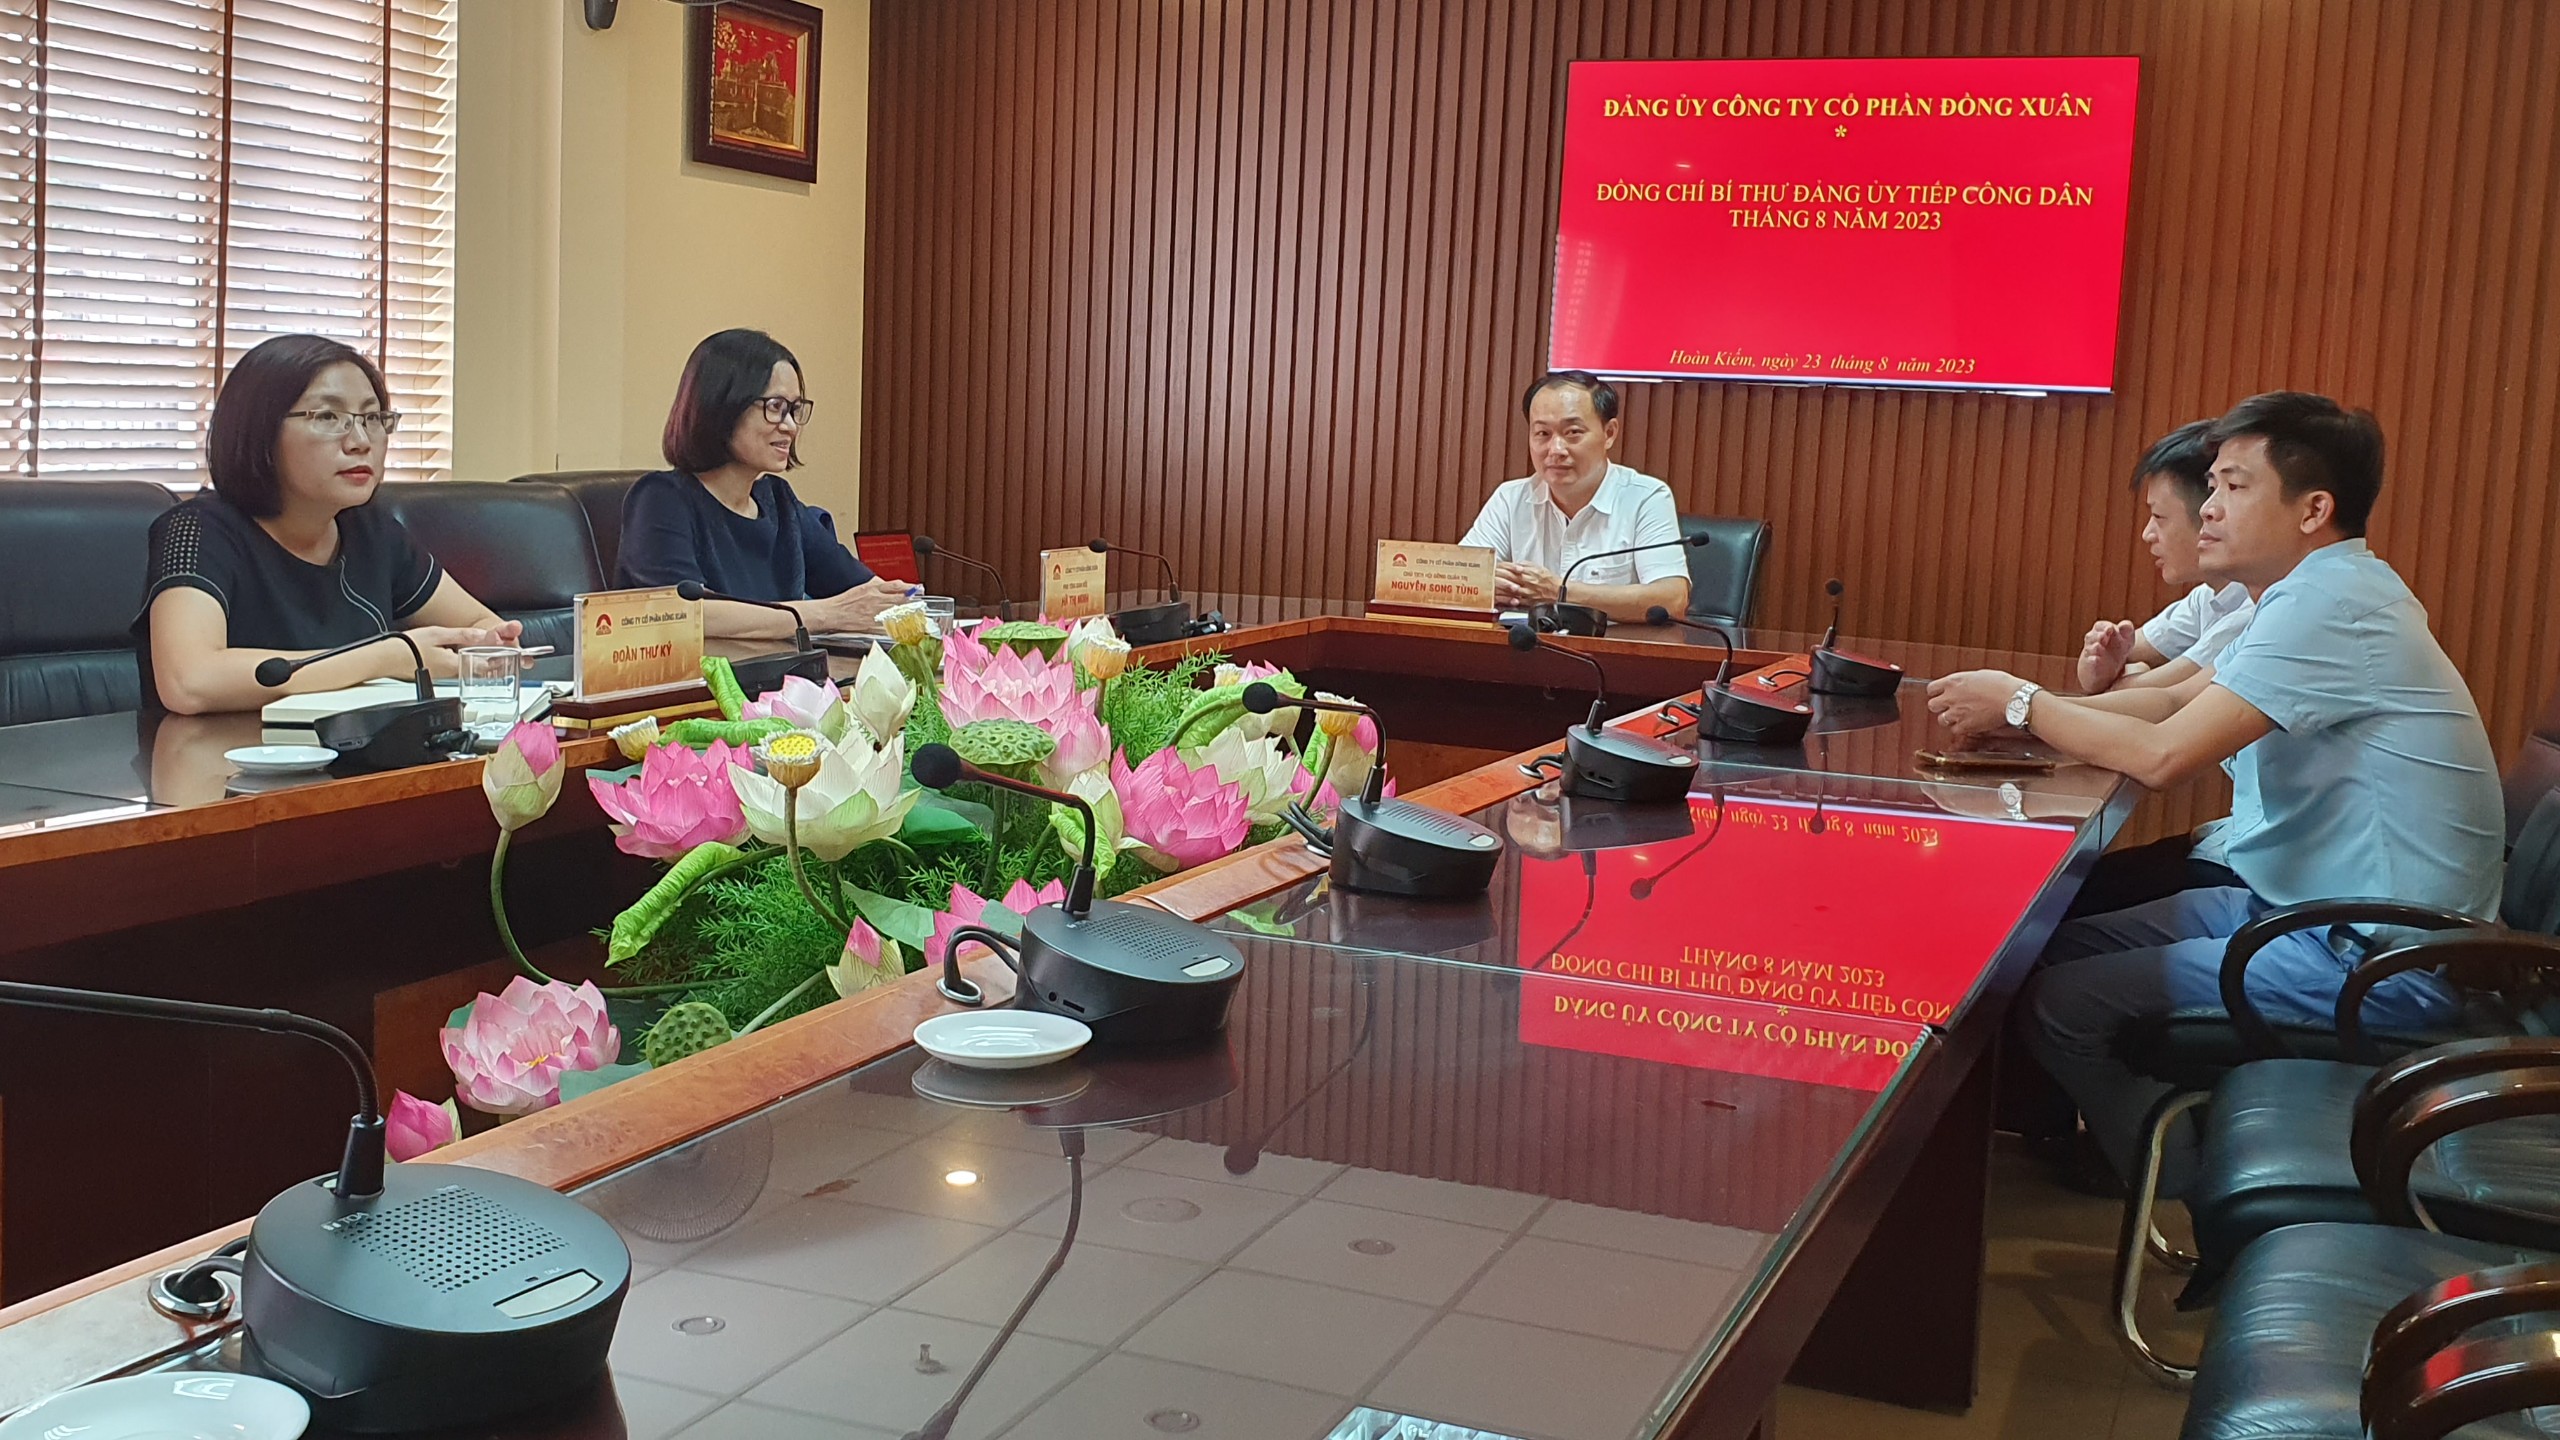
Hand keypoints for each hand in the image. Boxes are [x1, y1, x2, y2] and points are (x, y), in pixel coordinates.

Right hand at [405, 622, 522, 677]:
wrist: (385, 659)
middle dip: (492, 663)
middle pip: (478, 670)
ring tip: (491, 655)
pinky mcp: (435, 673)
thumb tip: (482, 635)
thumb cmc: (407, 648)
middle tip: (505, 657)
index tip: (511, 656)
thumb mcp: (438, 634)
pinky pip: (455, 669)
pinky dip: (465, 663)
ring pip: (467, 670)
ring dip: (479, 663)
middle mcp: (450, 673)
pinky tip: (465, 657)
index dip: (498, 660)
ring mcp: (442, 675)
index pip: (484, 665)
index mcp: (454, 664)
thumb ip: (462, 635)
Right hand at [804, 578, 917, 633]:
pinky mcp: (871, 625)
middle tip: (922, 604)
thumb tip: (891, 585)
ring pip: (895, 613)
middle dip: (913, 602)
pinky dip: (896, 628)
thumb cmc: (845, 601)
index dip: (909, 587)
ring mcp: (874, 613)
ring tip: (918, 616)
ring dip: (908, 614)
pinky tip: (904, 628)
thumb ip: (877, 585)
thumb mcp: (862, 587)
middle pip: (899, 600)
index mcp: (873, 589)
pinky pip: (887, 627)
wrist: (832, 613)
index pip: (896, 586)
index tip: (919, 588)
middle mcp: (875, 600)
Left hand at [1495, 561, 1561, 605]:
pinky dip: (1506, 600)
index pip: (1511, 567)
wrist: (1558, 592)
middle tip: (1488, 575)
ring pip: (1509, 589)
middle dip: (1497, 576)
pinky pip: (1514, 601)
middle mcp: (1526, 581)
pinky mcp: (1526, 602)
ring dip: (1499, 588)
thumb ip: (1526, 565)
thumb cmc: (1549, 580)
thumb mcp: (1538, 567)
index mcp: (1528, 571)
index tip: (1494, 566)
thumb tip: (1516, 563)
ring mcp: (1525, 592)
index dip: (1501, 566)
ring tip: (1491, 586)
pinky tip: (1499, 599)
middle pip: (1508, 577)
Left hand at [1926, 669, 2027, 736]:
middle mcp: (1951, 697)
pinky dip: (1960, 728)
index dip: (1936, 692)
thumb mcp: (1979, 675)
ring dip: (1949, 719)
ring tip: (1960, 716)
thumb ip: (1965, 682)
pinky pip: (1955, 730)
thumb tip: (1963, 685)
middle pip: (1932, 705)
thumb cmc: (2002, 685)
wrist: (2013, 699)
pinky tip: (1968, 724)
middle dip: (1940, 707)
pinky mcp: (1965, 726)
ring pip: (1941, 720)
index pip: (1931, 688)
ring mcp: (1956, 712)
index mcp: (1954, 681)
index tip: (1940, 694)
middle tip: (1949, 707)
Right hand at [2077, 619, 2136, 692]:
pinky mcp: (2089, 667)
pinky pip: (2089, 663)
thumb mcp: (2125, 641)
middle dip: (2097, 635)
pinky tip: (2095, 659)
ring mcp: (2090, 655)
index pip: (2099, 626)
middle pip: (2091, 636)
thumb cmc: (2116, 653)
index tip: (2110, 628)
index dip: (2104, 626)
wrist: (2106, 673)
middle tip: (2103, 635)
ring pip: (2089, 649)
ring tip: (2098, 647)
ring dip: (2094, 647)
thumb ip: (2127, 631)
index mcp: (2101, 634)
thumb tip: (2124, 624)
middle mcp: (2094, 643)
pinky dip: (2091, 661)